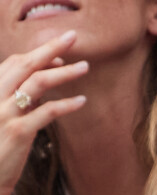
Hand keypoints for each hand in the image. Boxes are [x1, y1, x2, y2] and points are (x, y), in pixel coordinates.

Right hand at [0, 30, 88, 194]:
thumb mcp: (3, 120)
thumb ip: (19, 103)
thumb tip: (41, 90)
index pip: (13, 62)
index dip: (37, 55)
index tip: (59, 54)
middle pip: (26, 63)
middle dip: (51, 47)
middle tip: (73, 36)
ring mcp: (5, 113)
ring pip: (38, 82)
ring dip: (64, 72)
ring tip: (85, 67)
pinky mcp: (18, 132)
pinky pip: (47, 111)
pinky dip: (66, 103)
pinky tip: (82, 100)